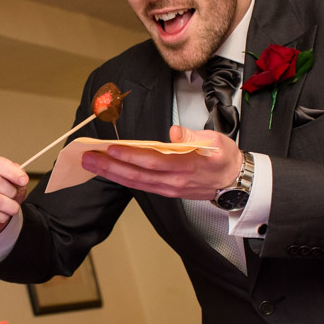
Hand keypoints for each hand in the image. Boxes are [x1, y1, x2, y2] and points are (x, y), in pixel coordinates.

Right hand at [0, 154, 28, 236]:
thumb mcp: (12, 178)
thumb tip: (22, 177)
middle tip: (15, 195)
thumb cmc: (2, 189)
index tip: (24, 180)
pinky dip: (3, 216)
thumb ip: (17, 175)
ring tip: (13, 207)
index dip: (11, 172)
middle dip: (11, 190)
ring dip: (10, 206)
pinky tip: (2, 213)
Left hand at [79, 125, 243, 199]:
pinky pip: (140, 185)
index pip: (154, 161)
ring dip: (111, 172)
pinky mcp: (165, 190)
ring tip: (91, 162)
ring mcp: (168, 188)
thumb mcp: (216, 141)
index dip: (131, 155)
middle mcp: (174, 181)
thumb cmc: (224, 158)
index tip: (112, 148)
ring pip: (135, 182)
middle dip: (110, 166)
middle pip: (137, 174)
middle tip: (88, 157)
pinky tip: (108, 170)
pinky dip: (122, 178)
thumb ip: (193, 136)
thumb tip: (175, 132)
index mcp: (187, 166)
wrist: (234, 181)